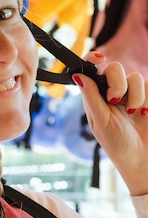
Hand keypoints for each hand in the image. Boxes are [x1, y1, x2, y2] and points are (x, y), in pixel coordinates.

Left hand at [72, 53, 147, 195]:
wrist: (143, 159)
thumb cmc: (117, 144)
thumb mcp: (101, 121)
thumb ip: (91, 97)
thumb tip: (77, 75)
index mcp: (96, 97)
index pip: (92, 71)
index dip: (93, 59)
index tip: (99, 59)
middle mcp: (113, 92)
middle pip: (115, 68)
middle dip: (117, 83)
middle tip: (116, 101)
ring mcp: (132, 94)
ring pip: (135, 77)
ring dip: (136, 95)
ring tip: (134, 113)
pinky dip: (147, 99)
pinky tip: (144, 114)